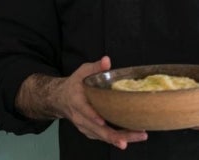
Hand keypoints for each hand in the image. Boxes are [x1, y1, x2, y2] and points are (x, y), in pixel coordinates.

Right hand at [16, 56, 147, 149]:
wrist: (60, 99)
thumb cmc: (74, 84)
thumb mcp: (82, 71)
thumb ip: (95, 67)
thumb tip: (107, 60)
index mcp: (77, 101)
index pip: (84, 110)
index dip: (93, 116)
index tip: (103, 121)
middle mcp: (80, 117)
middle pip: (97, 129)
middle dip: (115, 135)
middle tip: (132, 136)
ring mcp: (84, 126)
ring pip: (102, 136)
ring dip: (119, 138)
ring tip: (138, 136)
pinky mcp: (89, 131)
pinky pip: (103, 137)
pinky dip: (116, 138)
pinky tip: (131, 137)